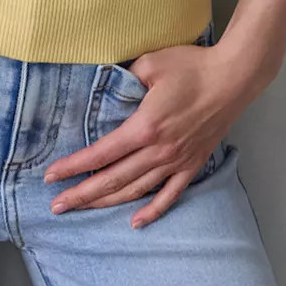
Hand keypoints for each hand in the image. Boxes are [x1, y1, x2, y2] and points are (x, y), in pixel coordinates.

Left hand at [42, 40, 251, 228]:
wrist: (233, 78)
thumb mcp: (151, 63)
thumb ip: (123, 78)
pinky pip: (170, 195)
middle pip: (113, 179)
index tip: (51, 177)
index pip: (101, 154)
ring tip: (83, 210)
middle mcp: (158, 151)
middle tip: (57, 206)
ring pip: (136, 190)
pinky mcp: (193, 164)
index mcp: (144, 127)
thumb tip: (105, 87)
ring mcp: (177, 161)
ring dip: (107, 203)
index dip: (73, 167)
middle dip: (81, 194)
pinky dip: (152, 211)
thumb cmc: (192, 66)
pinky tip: (135, 222)